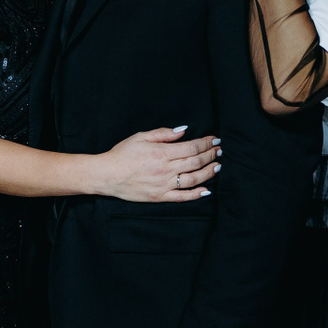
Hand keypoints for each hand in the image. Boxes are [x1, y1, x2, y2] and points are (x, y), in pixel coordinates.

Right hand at [100, 127, 220, 202]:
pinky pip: (182, 197)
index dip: (206, 143)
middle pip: (195, 162)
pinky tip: (206, 190)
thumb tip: (183, 131)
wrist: (107, 175)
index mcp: (161, 152)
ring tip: (218, 167)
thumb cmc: (122, 154)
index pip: (191, 147)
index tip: (215, 140)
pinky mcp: (160, 197)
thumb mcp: (140, 136)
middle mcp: (165, 169)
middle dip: (210, 155)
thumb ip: (163, 133)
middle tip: (220, 151)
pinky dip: (195, 194)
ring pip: (193, 179)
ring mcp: (164, 184)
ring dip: (208, 173)